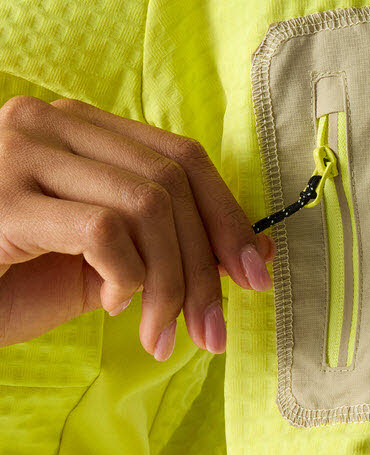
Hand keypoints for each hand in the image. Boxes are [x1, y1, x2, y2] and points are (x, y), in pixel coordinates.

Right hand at [0, 96, 274, 359]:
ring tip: (160, 332)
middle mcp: (53, 122)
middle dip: (206, 263)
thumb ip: (174, 248)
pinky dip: (126, 276)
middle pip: (171, 181)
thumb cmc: (16, 280)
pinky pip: (104, 230)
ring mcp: (23, 151)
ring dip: (172, 281)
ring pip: (147, 204)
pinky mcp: (3, 196)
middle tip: (213, 327)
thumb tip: (258, 250)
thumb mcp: (112, 263)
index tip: (254, 272)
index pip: (182, 158)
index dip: (228, 215)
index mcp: (83, 129)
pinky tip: (110, 305)